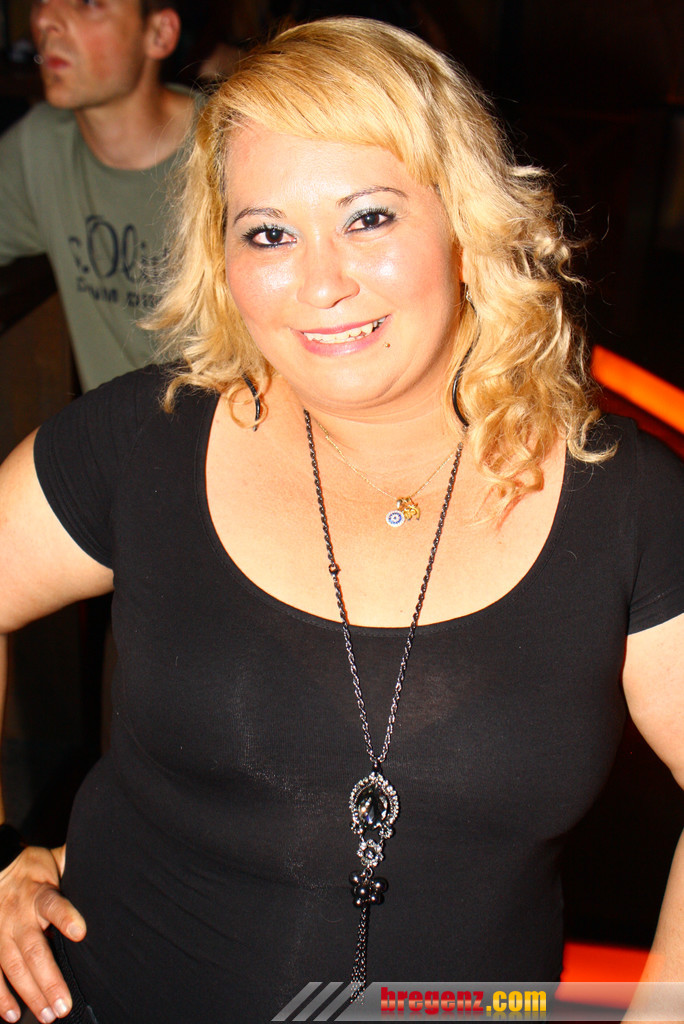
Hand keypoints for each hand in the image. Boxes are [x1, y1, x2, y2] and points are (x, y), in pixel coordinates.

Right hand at [0, 845, 85, 1022]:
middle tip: (64, 1003)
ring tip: (47, 1014)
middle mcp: (19, 917)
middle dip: (49, 978)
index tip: (80, 932)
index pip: (54, 905)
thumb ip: (75, 864)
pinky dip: (1, 996)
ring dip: (30, 993)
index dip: (66, 918)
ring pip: (14, 967)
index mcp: (39, 894)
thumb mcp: (54, 860)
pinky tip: (12, 1014)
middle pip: (34, 949)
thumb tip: (107, 860)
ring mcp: (2, 934)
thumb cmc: (32, 868)